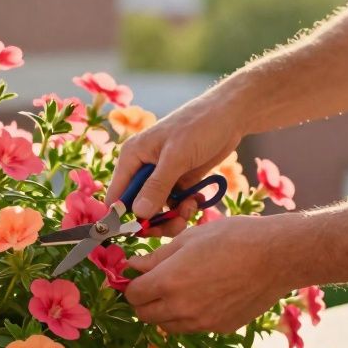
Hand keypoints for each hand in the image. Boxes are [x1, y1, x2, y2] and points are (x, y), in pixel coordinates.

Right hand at [107, 92, 245, 235]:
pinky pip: (175, 204)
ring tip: (190, 208)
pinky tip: (197, 200)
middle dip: (155, 220)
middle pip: (137, 208)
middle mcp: (143, 169)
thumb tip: (138, 214)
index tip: (142, 232)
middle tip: (176, 223)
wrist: (230, 115)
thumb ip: (157, 186)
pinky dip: (185, 208)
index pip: (117, 196)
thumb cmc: (199, 126)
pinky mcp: (179, 181)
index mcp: (132, 158)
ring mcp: (161, 176)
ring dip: (173, 216)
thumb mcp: (176, 156)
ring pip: (158, 210)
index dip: (124, 218)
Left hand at [124, 216, 294, 333]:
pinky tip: (206, 295)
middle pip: (145, 315)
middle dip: (145, 300)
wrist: (276, 256)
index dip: (132, 285)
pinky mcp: (220, 327)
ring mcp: (202, 322)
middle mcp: (181, 308)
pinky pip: (194, 326)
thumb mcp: (188, 239)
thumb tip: (133, 267)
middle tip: (156, 283)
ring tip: (182, 289)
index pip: (133, 295)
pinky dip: (190, 316)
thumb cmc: (232, 238)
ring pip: (168, 325)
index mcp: (168, 282)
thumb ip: (156, 258)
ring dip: (165, 311)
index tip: (139, 276)